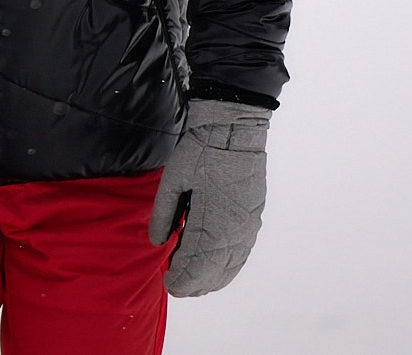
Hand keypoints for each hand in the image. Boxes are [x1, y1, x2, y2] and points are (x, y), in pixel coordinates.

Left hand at [149, 98, 270, 296]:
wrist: (235, 128)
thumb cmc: (200, 151)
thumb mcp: (172, 180)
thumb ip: (163, 215)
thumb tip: (157, 242)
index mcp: (212, 222)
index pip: (196, 266)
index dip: (181, 280)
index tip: (168, 283)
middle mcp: (234, 230)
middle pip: (214, 272)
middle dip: (193, 283)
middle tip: (175, 283)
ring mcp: (248, 226)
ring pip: (230, 266)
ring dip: (211, 278)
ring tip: (192, 280)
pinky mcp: (254, 218)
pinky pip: (242, 254)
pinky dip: (227, 267)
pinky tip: (215, 269)